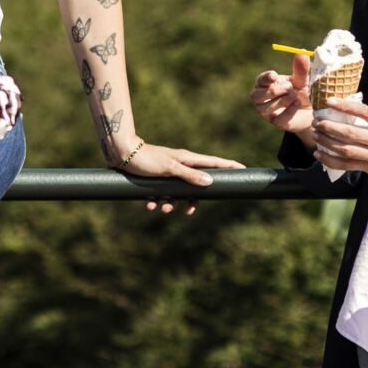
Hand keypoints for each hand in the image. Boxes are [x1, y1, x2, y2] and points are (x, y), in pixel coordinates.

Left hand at [110, 139, 242, 215]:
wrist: (122, 155)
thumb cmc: (146, 159)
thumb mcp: (169, 168)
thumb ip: (189, 176)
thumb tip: (210, 182)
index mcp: (188, 159)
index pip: (214, 162)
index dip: (230, 167)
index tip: (245, 170)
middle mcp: (181, 166)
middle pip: (197, 186)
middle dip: (191, 201)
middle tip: (189, 211)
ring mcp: (170, 173)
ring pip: (178, 194)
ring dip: (171, 204)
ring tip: (162, 208)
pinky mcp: (158, 179)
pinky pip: (163, 194)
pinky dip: (157, 201)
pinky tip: (150, 205)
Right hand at [250, 53, 312, 134]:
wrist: (314, 111)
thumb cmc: (304, 92)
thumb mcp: (303, 80)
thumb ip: (301, 69)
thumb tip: (302, 52)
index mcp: (267, 85)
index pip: (260, 80)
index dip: (265, 78)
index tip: (275, 76)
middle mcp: (263, 99)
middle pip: (255, 96)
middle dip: (272, 91)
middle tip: (289, 87)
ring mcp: (268, 113)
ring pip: (264, 108)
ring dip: (281, 101)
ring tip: (295, 96)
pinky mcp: (277, 123)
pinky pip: (278, 119)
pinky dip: (288, 111)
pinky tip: (297, 104)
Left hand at [309, 96, 367, 188]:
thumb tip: (344, 107)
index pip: (365, 112)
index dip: (345, 106)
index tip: (329, 101)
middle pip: (351, 133)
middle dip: (330, 127)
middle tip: (317, 122)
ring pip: (346, 150)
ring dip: (327, 142)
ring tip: (316, 135)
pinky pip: (346, 165)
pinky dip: (329, 160)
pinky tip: (319, 154)